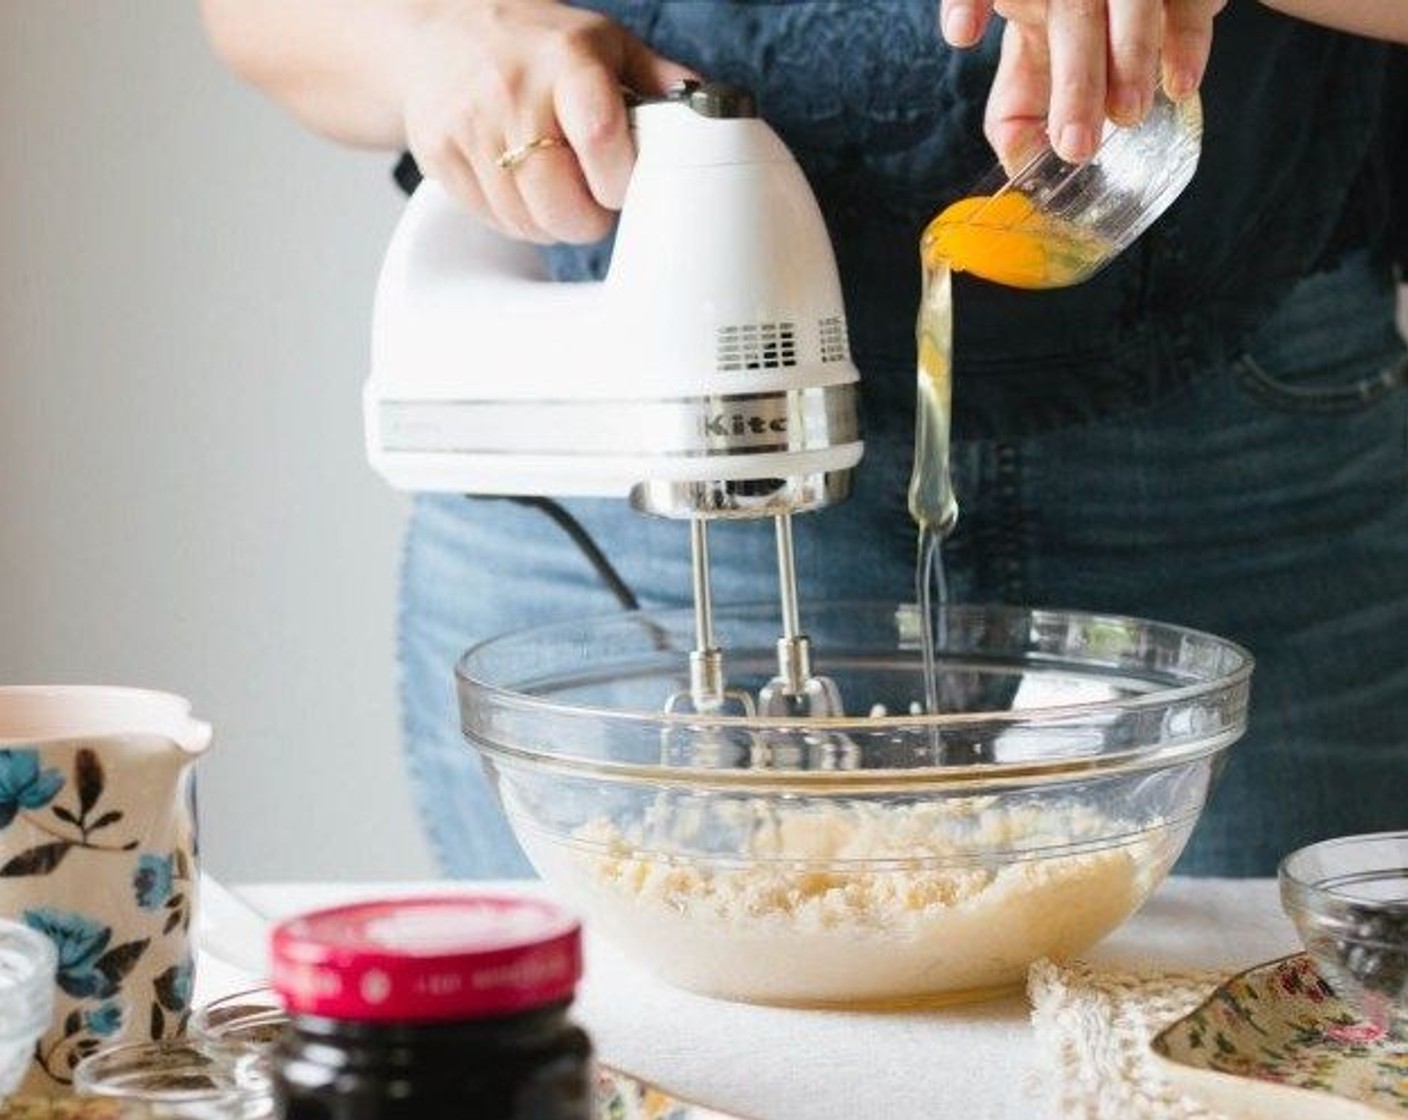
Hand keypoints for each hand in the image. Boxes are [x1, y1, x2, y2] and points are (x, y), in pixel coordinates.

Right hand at [400, 0, 695, 242]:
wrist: (437, 32)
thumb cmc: (534, 43)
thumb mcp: (604, 42)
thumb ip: (659, 81)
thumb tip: (715, 116)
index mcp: (565, 61)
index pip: (599, 138)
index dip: (619, 181)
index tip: (624, 183)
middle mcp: (512, 93)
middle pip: (559, 202)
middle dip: (589, 217)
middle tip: (595, 198)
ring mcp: (470, 128)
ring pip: (527, 223)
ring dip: (555, 224)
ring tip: (561, 190)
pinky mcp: (439, 158)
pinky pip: (495, 221)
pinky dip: (519, 220)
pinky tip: (525, 188)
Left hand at [939, 0, 1225, 165]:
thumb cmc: (1083, 29)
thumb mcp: (1038, 60)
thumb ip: (1016, 110)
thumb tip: (1016, 163)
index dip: (971, 0)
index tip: (961, 33)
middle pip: (1074, 15)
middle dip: (1076, 81)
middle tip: (1076, 146)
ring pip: (1134, 4)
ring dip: (1131, 58)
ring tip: (1130, 116)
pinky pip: (1191, 5)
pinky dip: (1187, 43)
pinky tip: (1181, 83)